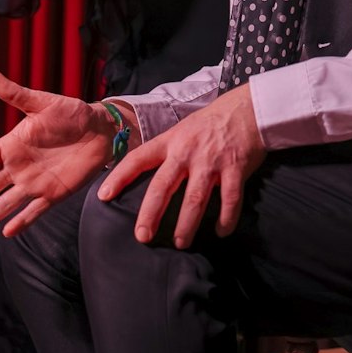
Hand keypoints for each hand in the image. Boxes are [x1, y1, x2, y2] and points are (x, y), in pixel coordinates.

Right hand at [0, 70, 114, 236]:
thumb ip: (17, 95)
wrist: (102, 129)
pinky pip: (35, 210)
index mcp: (12, 145)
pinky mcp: (54, 193)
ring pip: (4, 203)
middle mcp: (19, 167)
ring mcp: (35, 182)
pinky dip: (22, 221)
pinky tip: (7, 232)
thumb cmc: (72, 113)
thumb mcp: (43, 102)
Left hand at [95, 84, 266, 247]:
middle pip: (163, 186)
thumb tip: (145, 176)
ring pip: (195, 198)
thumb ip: (167, 151)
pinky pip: (230, 199)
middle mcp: (188, 151)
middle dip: (150, 214)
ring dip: (187, 224)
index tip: (103, 196)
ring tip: (181, 243)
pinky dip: (226, 219)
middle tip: (142, 236)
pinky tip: (221, 231)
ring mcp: (212, 161)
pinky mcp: (236, 168)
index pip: (138, 158)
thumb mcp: (182, 130)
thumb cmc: (211, 123)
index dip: (119, 177)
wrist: (248, 108)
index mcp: (171, 141)